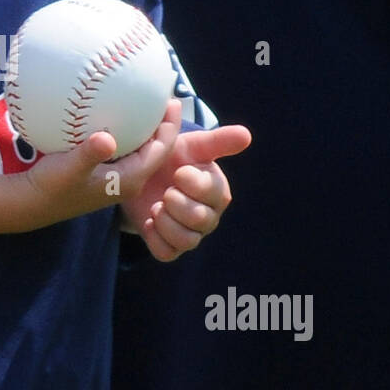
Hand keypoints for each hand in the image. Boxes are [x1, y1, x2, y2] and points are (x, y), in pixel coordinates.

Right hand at [20, 99, 182, 226]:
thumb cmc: (51, 187)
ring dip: (149, 128)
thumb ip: (89, 154)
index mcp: (129, 180)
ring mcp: (118, 178)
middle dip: (164, 124)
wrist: (32, 203)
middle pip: (158, 149)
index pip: (161, 151)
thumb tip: (106, 138)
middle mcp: (129, 180)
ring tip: (149, 101)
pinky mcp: (106, 174)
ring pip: (143, 150)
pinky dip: (132, 132)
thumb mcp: (68, 168)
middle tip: (165, 95)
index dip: (170, 126)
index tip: (172, 100)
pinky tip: (123, 116)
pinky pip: (128, 150)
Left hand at [119, 123, 251, 261]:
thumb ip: (218, 142)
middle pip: (200, 220)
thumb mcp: (192, 146)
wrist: (144, 176)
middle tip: (166, 190)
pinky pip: (167, 254)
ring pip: (186, 241)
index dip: (192, 183)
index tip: (178, 172)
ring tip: (156, 207)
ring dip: (166, 223)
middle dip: (177, 203)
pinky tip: (149, 221)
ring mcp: (191, 234)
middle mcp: (208, 216)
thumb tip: (245, 135)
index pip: (213, 194)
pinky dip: (155, 238)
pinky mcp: (170, 246)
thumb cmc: (173, 159)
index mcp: (217, 192)